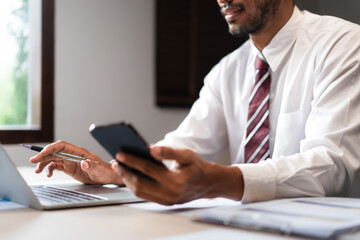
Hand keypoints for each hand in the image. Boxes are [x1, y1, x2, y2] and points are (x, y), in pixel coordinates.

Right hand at [29, 141, 122, 185]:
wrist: (107, 177)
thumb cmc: (105, 171)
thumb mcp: (99, 169)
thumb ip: (91, 166)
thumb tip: (83, 162)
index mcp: (79, 152)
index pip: (62, 146)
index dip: (51, 148)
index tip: (42, 153)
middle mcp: (73, 155)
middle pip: (54, 152)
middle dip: (43, 155)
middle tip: (33, 161)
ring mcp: (71, 161)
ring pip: (53, 159)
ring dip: (44, 163)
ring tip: (37, 170)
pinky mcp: (70, 168)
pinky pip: (57, 166)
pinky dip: (50, 169)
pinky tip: (48, 174)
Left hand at [113, 146, 243, 204]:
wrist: (208, 183)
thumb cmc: (197, 167)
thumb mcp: (186, 155)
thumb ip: (169, 152)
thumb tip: (151, 149)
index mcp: (175, 181)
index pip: (148, 170)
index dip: (133, 161)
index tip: (121, 154)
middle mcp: (169, 194)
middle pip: (140, 184)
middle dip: (125, 173)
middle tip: (116, 163)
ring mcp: (166, 200)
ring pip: (140, 192)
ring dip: (128, 180)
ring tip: (120, 168)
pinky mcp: (164, 202)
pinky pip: (145, 195)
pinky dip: (135, 185)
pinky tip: (130, 176)